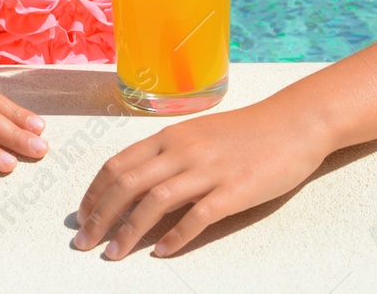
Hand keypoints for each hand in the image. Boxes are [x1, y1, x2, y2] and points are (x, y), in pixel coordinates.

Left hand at [72, 97, 327, 259]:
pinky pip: (197, 216)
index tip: (82, 215)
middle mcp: (182, 151)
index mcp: (170, 137)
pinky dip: (175, 237)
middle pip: (127, 184)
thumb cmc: (246, 131)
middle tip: (83, 242)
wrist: (294, 123)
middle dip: (99, 215)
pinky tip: (161, 252)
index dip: (94, 192)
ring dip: (128, 230)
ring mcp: (208, 170)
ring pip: (154, 202)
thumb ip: (169, 156)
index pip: (118, 164)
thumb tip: (137, 185)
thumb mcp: (198, 135)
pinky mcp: (233, 191)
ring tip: (112, 253)